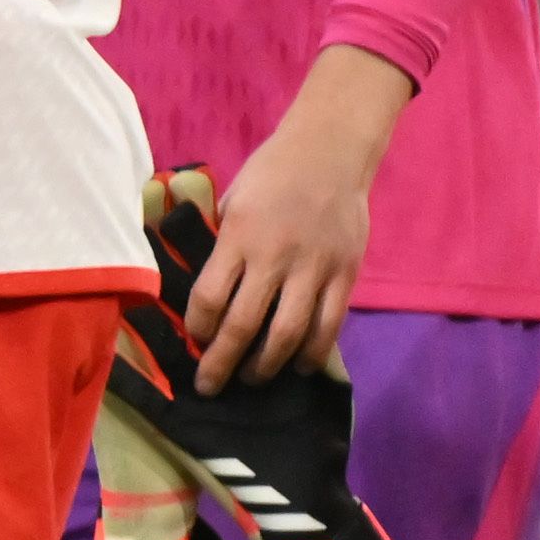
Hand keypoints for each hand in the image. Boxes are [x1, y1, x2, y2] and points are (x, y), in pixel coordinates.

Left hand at [184, 57, 403, 386]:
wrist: (330, 152)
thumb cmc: (270, 175)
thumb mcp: (230, 204)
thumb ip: (220, 247)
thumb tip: (201, 291)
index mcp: (238, 238)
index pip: (209, 299)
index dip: (197, 330)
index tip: (193, 343)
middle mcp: (275, 258)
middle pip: (244, 325)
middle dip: (222, 363)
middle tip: (210, 387)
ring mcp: (314, 268)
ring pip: (289, 333)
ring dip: (267, 364)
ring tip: (253, 378)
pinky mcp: (346, 273)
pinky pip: (329, 323)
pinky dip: (313, 351)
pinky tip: (299, 366)